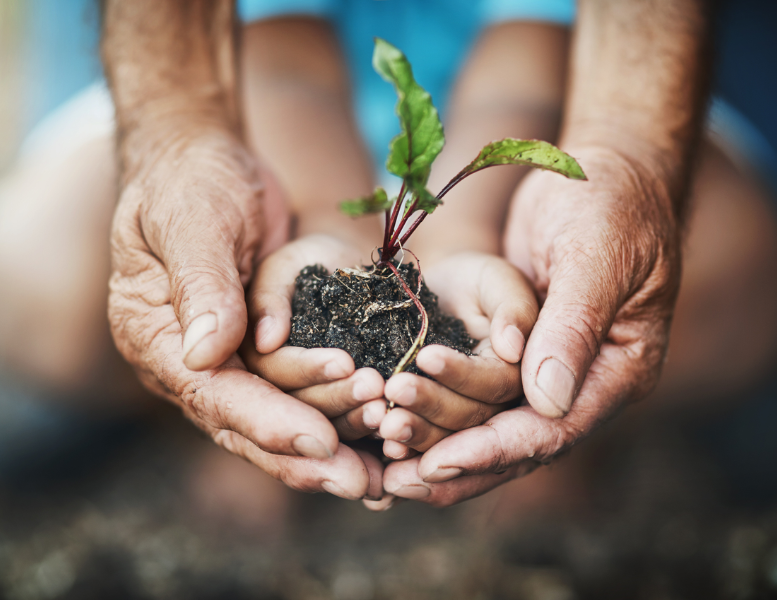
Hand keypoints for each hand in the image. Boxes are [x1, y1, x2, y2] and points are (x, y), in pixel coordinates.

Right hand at [109, 131, 380, 499]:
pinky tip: (375, 443)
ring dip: (330, 443)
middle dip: (304, 456)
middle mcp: (186, 362)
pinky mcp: (258, 353)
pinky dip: (334, 419)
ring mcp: (224, 361)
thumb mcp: (192, 220)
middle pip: (245, 425)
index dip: (267, 421)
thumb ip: (200, 284)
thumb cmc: (191, 180)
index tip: (321, 443)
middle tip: (364, 483)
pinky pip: (296, 396)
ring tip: (383, 468)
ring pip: (276, 419)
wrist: (203, 162)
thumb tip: (205, 355)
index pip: (213, 393)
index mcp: (155, 337)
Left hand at [382, 147, 681, 504]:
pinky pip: (478, 395)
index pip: (553, 429)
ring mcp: (551, 369)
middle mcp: (585, 382)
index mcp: (619, 369)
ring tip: (386, 467)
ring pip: (494, 427)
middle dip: (458, 463)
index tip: (438, 464)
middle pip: (519, 444)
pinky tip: (397, 429)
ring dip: (441, 445)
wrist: (602, 170)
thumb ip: (573, 326)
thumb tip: (546, 402)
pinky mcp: (519, 353)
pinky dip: (441, 413)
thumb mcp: (596, 257)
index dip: (494, 450)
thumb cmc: (609, 202)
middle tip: (396, 483)